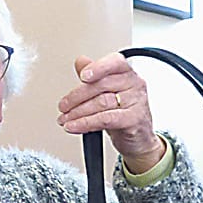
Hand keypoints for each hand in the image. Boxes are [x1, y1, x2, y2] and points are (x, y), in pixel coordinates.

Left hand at [57, 53, 165, 173]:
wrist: (139, 140)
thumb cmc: (124, 115)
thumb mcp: (108, 94)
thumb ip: (95, 77)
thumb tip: (81, 62)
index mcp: (128, 73)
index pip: (114, 62)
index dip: (98, 67)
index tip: (82, 76)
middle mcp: (134, 85)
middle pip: (101, 85)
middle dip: (77, 96)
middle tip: (63, 106)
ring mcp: (136, 102)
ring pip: (101, 103)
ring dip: (77, 112)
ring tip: (65, 119)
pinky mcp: (133, 120)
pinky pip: (105, 119)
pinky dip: (85, 123)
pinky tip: (74, 126)